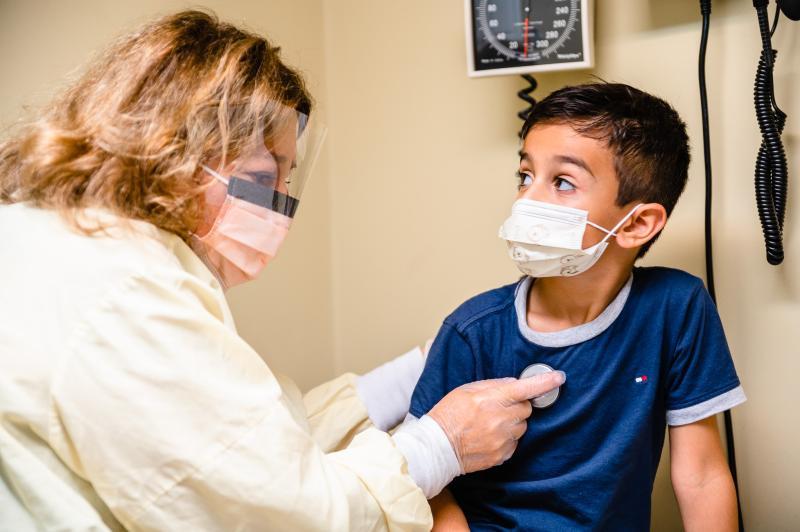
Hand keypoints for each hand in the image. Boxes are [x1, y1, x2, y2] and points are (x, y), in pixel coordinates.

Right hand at [428, 372, 564, 472]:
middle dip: (517, 406)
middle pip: (526, 409)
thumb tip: (514, 384)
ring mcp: (503, 439)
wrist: (437, 446)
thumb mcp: (467, 390)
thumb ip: (493, 385)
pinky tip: (488, 437)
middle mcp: (501, 419)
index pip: (526, 388)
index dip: (545, 382)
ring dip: (512, 423)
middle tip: (498, 407)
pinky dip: (506, 439)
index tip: (559, 377)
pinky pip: (514, 443)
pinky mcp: (502, 455)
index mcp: (492, 399)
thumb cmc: (449, 414)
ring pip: (522, 427)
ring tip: (490, 424)